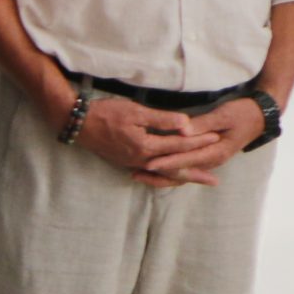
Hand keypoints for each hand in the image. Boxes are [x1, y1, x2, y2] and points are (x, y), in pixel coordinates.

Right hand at [75, 95, 228, 180]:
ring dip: (182, 178)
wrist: (77, 123)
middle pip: (175, 169)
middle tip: (215, 181)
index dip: (198, 140)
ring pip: (163, 174)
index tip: (216, 137)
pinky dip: (165, 178)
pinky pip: (152, 175)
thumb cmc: (105, 113)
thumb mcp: (134, 111)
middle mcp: (142, 160)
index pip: (179, 144)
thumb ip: (162, 119)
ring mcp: (133, 163)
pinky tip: (169, 178)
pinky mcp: (126, 163)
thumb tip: (187, 124)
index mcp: (146, 146)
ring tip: (197, 182)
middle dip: (196, 173)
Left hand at [120, 97, 264, 186]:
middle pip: (182, 171)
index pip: (187, 159)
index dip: (167, 161)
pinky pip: (187, 167)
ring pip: (184, 172)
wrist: (260, 116)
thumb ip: (203, 124)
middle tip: (135, 173)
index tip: (148, 163)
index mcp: (217, 151)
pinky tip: (156, 170)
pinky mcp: (208, 156)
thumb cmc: (242, 113)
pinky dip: (171, 170)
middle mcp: (213, 159)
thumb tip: (183, 130)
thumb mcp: (223, 115)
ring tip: (139, 174)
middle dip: (159, 173)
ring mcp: (211, 159)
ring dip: (162, 175)